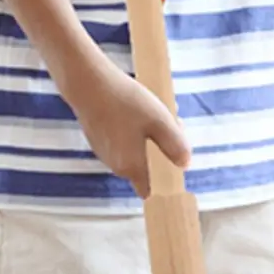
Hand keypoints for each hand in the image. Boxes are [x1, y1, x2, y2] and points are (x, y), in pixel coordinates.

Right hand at [67, 62, 190, 196]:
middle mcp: (115, 165)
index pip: (150, 191)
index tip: (175, 166)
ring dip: (150, 137)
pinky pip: (123, 141)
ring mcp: (104, 152)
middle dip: (163, 150)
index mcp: (131, 167)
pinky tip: (137, 108)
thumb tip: (185, 165)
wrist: (87, 82)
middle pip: (147, 167)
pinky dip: (133, 130)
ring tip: (156, 112)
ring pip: (135, 151)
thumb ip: (176, 146)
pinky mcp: (98, 138)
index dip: (164, 184)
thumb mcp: (160, 122)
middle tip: (173, 124)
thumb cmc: (125, 103)